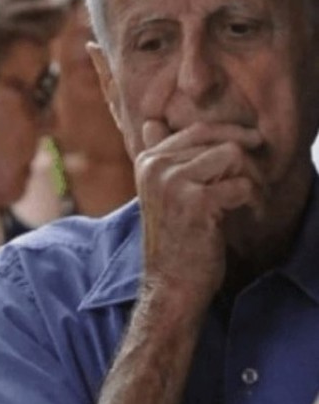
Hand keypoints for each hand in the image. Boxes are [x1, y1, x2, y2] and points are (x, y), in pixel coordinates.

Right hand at [136, 120, 264, 310]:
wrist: (172, 282)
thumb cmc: (176, 238)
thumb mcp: (162, 191)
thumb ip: (161, 156)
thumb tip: (152, 121)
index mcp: (147, 161)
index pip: (198, 130)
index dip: (230, 139)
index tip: (249, 155)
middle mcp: (155, 167)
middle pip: (220, 140)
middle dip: (246, 160)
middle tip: (254, 185)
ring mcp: (172, 182)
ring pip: (233, 155)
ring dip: (252, 178)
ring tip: (252, 201)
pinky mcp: (195, 202)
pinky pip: (243, 184)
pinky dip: (255, 202)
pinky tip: (250, 216)